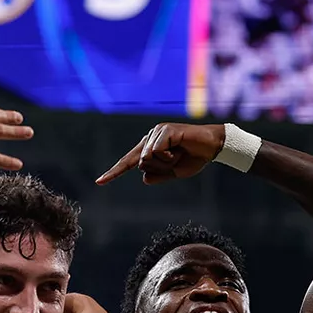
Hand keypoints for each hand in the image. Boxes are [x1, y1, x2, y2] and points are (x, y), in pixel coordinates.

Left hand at [96, 122, 225, 185]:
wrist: (213, 147)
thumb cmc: (194, 158)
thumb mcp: (173, 173)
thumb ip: (157, 176)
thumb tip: (143, 178)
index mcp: (149, 147)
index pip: (128, 162)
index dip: (114, 172)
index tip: (99, 182)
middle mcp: (150, 138)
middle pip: (141, 164)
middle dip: (159, 169)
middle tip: (176, 161)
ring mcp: (156, 132)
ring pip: (147, 159)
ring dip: (165, 163)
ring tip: (179, 155)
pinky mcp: (165, 130)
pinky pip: (156, 151)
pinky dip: (168, 156)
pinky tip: (179, 149)